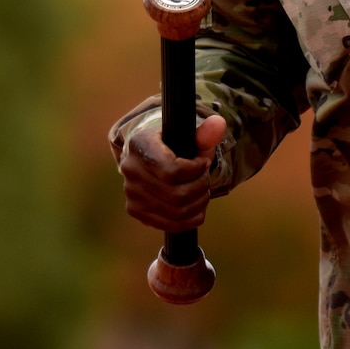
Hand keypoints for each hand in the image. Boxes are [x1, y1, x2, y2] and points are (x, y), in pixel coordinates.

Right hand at [119, 114, 226, 233]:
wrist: (148, 157)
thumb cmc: (172, 144)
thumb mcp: (187, 135)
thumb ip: (204, 132)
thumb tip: (219, 123)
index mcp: (140, 145)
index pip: (172, 171)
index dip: (196, 170)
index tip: (203, 162)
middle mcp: (130, 170)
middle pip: (177, 194)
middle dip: (200, 187)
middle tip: (205, 178)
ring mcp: (131, 194)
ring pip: (177, 212)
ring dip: (199, 203)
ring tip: (202, 190)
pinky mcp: (136, 211)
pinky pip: (171, 225)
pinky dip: (191, 218)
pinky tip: (196, 205)